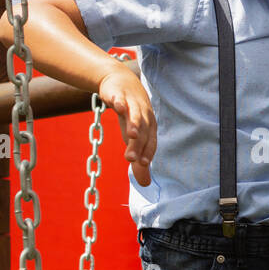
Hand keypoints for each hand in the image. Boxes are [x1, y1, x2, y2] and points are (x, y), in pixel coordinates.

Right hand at [98, 65, 156, 187]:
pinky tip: (118, 107)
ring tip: (131, 135)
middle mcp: (144, 116)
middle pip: (142, 132)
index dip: (147, 153)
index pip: (150, 143)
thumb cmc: (131, 116)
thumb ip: (140, 161)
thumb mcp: (134, 139)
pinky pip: (120, 99)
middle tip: (130, 159)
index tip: (142, 165)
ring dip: (134, 124)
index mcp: (149, 128)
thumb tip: (146, 185)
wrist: (122, 84)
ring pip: (135, 115)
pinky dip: (120, 102)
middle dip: (137, 145)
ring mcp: (132, 104)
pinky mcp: (118, 94)